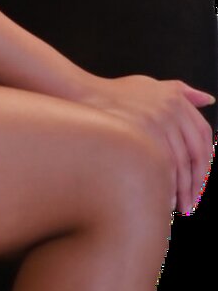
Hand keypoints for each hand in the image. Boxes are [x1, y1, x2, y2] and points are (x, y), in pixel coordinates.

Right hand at [79, 74, 215, 215]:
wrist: (84, 94)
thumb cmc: (116, 92)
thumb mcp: (153, 85)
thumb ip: (182, 91)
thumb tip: (208, 99)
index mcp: (177, 99)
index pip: (203, 135)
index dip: (204, 162)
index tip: (201, 181)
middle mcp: (171, 108)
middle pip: (195, 153)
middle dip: (196, 182)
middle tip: (192, 202)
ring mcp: (157, 120)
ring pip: (180, 163)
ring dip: (182, 189)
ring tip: (179, 205)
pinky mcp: (142, 133)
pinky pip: (161, 166)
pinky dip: (166, 184)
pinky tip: (163, 197)